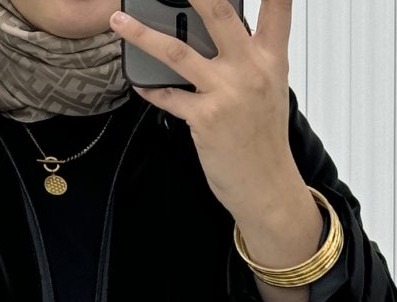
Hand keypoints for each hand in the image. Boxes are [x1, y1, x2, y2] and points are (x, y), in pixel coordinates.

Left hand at [109, 0, 300, 229]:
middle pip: (218, 11)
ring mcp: (226, 93)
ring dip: (142, 35)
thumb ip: (250, 58)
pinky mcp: (205, 118)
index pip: (277, 5)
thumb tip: (222, 39)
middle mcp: (250, 69)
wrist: (266, 187)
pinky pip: (168, 96)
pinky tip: (139, 82)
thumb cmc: (264, 142)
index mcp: (272, 58)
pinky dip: (151, 88)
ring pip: (178, 52)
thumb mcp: (269, 91)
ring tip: (118, 21)